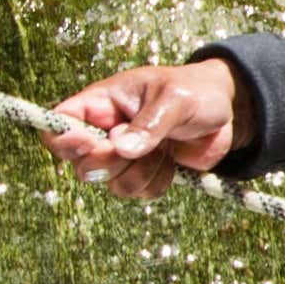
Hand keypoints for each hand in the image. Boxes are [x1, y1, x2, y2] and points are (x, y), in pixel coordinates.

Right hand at [44, 59, 243, 200]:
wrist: (225, 110)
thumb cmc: (195, 91)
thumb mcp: (175, 99)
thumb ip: (149, 123)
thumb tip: (122, 149)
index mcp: (101, 104)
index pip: (59, 124)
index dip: (64, 140)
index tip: (91, 144)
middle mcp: (105, 132)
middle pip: (83, 164)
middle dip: (112, 163)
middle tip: (138, 148)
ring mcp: (124, 156)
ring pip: (113, 184)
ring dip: (142, 172)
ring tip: (164, 148)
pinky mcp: (145, 173)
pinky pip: (140, 192)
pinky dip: (158, 182)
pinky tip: (172, 160)